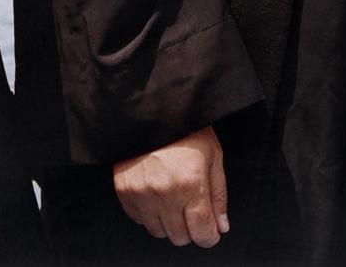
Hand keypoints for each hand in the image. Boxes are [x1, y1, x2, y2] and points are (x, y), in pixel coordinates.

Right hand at [112, 125, 229, 247]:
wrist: (151, 108)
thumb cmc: (187, 128)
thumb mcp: (214, 155)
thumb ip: (218, 194)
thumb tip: (221, 226)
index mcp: (191, 184)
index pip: (202, 232)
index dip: (210, 235)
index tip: (211, 230)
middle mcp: (164, 194)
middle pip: (180, 237)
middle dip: (191, 228)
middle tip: (193, 208)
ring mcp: (141, 194)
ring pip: (159, 232)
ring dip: (170, 222)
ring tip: (174, 197)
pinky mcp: (124, 192)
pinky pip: (139, 220)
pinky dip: (150, 213)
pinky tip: (157, 193)